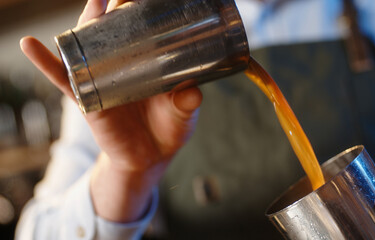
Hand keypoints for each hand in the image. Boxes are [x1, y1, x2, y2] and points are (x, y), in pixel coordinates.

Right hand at [20, 0, 201, 221]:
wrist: (150, 158)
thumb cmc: (169, 128)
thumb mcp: (183, 112)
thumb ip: (187, 102)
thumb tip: (191, 93)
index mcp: (149, 63)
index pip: (141, 30)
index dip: (139, 11)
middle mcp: (122, 66)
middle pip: (113, 30)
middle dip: (113, 8)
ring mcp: (101, 79)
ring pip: (88, 45)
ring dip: (86, 22)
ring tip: (94, 3)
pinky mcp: (87, 99)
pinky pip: (63, 79)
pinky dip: (46, 62)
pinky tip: (30, 45)